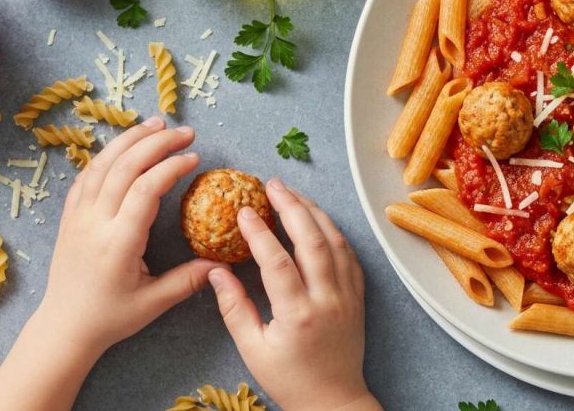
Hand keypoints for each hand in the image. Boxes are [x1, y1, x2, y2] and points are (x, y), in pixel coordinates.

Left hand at [39, 116, 218, 352]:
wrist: (64, 326)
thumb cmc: (110, 317)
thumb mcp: (153, 303)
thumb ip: (187, 280)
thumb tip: (223, 263)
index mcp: (117, 243)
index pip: (144, 190)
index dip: (170, 167)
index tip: (194, 158)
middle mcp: (94, 223)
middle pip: (124, 167)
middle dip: (156, 143)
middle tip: (185, 132)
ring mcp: (77, 216)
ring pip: (101, 164)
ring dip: (130, 139)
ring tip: (157, 123)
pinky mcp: (69, 216)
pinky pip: (86, 175)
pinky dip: (107, 154)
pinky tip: (125, 145)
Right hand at [210, 179, 380, 410]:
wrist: (333, 400)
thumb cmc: (290, 379)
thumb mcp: (253, 349)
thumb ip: (234, 307)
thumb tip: (215, 270)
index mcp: (298, 315)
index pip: (277, 262)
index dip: (259, 232)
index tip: (244, 210)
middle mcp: (328, 300)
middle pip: (312, 241)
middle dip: (292, 207)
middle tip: (272, 185)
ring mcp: (348, 296)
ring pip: (335, 241)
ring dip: (314, 212)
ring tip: (292, 194)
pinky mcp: (358, 296)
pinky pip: (349, 254)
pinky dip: (333, 231)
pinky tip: (317, 219)